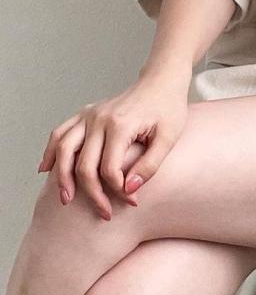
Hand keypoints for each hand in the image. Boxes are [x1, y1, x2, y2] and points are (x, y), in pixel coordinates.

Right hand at [37, 68, 191, 219]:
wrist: (161, 81)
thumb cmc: (168, 108)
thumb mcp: (169, 137)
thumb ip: (150, 164)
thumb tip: (128, 190)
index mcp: (121, 124)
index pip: (108, 168)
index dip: (117, 190)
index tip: (132, 201)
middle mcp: (99, 118)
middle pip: (83, 164)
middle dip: (92, 193)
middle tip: (104, 214)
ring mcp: (90, 114)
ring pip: (64, 149)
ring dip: (61, 177)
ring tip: (66, 200)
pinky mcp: (86, 113)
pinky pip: (60, 132)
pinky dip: (51, 151)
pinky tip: (47, 169)